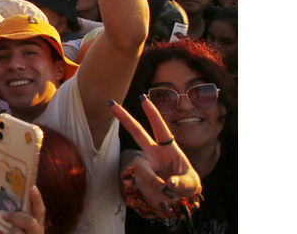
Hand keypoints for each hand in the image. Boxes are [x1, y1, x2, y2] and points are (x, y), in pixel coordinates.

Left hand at [0, 184, 45, 233]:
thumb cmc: (15, 229)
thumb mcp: (10, 221)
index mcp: (36, 220)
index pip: (40, 208)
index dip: (37, 198)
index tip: (31, 186)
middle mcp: (37, 230)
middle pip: (30, 222)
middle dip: (16, 218)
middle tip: (4, 215)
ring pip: (18, 233)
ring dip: (9, 231)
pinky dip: (4, 233)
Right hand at [110, 98, 201, 217]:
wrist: (177, 200)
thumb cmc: (186, 185)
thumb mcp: (191, 184)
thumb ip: (182, 183)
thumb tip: (167, 183)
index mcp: (169, 149)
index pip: (161, 129)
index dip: (153, 114)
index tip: (143, 99)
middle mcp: (153, 153)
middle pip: (137, 132)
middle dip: (124, 118)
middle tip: (111, 104)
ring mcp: (144, 165)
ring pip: (142, 170)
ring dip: (154, 184)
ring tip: (167, 197)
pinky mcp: (138, 179)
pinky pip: (142, 188)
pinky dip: (153, 197)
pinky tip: (163, 202)